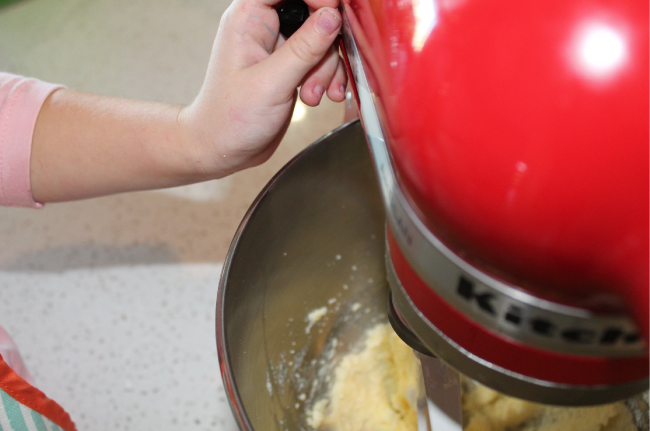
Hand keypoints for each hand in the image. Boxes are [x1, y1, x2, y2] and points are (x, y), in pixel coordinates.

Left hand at [179, 0, 346, 176]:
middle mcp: (264, 27)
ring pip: (322, 39)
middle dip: (325, 43)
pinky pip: (321, 60)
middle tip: (319, 71)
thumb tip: (332, 17)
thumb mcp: (271, 83)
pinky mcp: (291, 67)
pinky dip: (328, 78)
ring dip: (327, 68)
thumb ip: (303, 49)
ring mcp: (279, 48)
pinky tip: (320, 97)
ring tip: (313, 95)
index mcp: (249, 17)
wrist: (224, 149)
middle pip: (312, 13)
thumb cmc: (229, 118)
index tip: (332, 18)